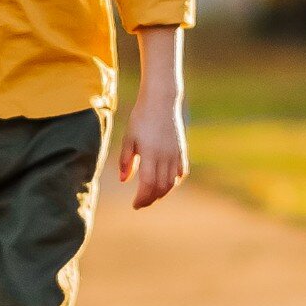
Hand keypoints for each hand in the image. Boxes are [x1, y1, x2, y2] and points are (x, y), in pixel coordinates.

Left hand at [114, 91, 188, 209]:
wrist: (161, 100)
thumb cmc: (141, 117)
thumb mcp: (129, 138)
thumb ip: (126, 160)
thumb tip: (124, 180)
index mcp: (150, 154)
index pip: (148, 185)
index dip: (142, 198)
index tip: (134, 204)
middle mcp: (165, 156)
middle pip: (161, 187)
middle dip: (150, 199)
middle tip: (140, 202)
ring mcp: (175, 154)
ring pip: (172, 182)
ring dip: (162, 193)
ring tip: (151, 195)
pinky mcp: (181, 149)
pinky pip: (181, 172)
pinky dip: (174, 182)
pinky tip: (166, 183)